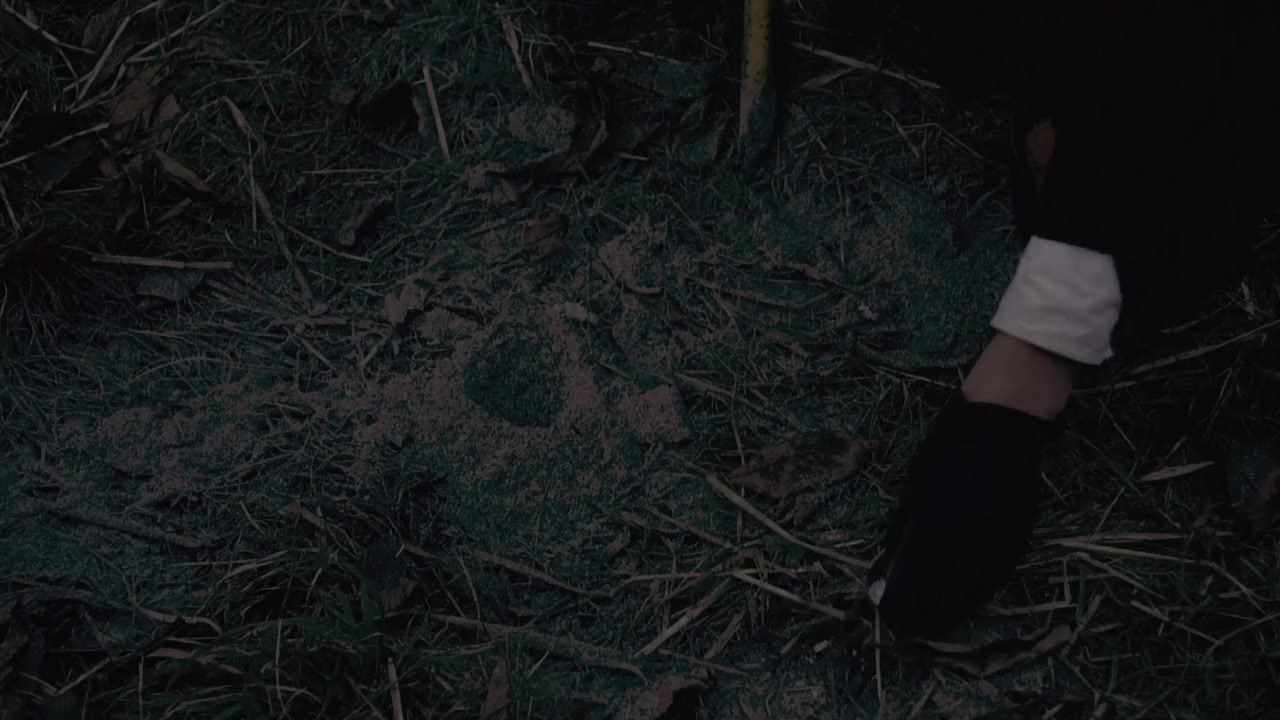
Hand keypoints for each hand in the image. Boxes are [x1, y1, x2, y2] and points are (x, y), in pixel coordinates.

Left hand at [868, 397, 1058, 637]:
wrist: (1002, 426)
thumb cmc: (947, 452)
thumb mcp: (913, 490)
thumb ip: (900, 533)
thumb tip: (885, 570)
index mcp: (933, 523)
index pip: (914, 578)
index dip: (901, 603)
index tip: (889, 617)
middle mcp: (966, 538)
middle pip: (943, 592)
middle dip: (924, 614)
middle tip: (909, 629)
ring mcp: (996, 539)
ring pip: (974, 590)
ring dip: (952, 611)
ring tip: (934, 625)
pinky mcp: (1018, 536)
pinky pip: (997, 576)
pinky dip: (980, 594)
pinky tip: (968, 604)